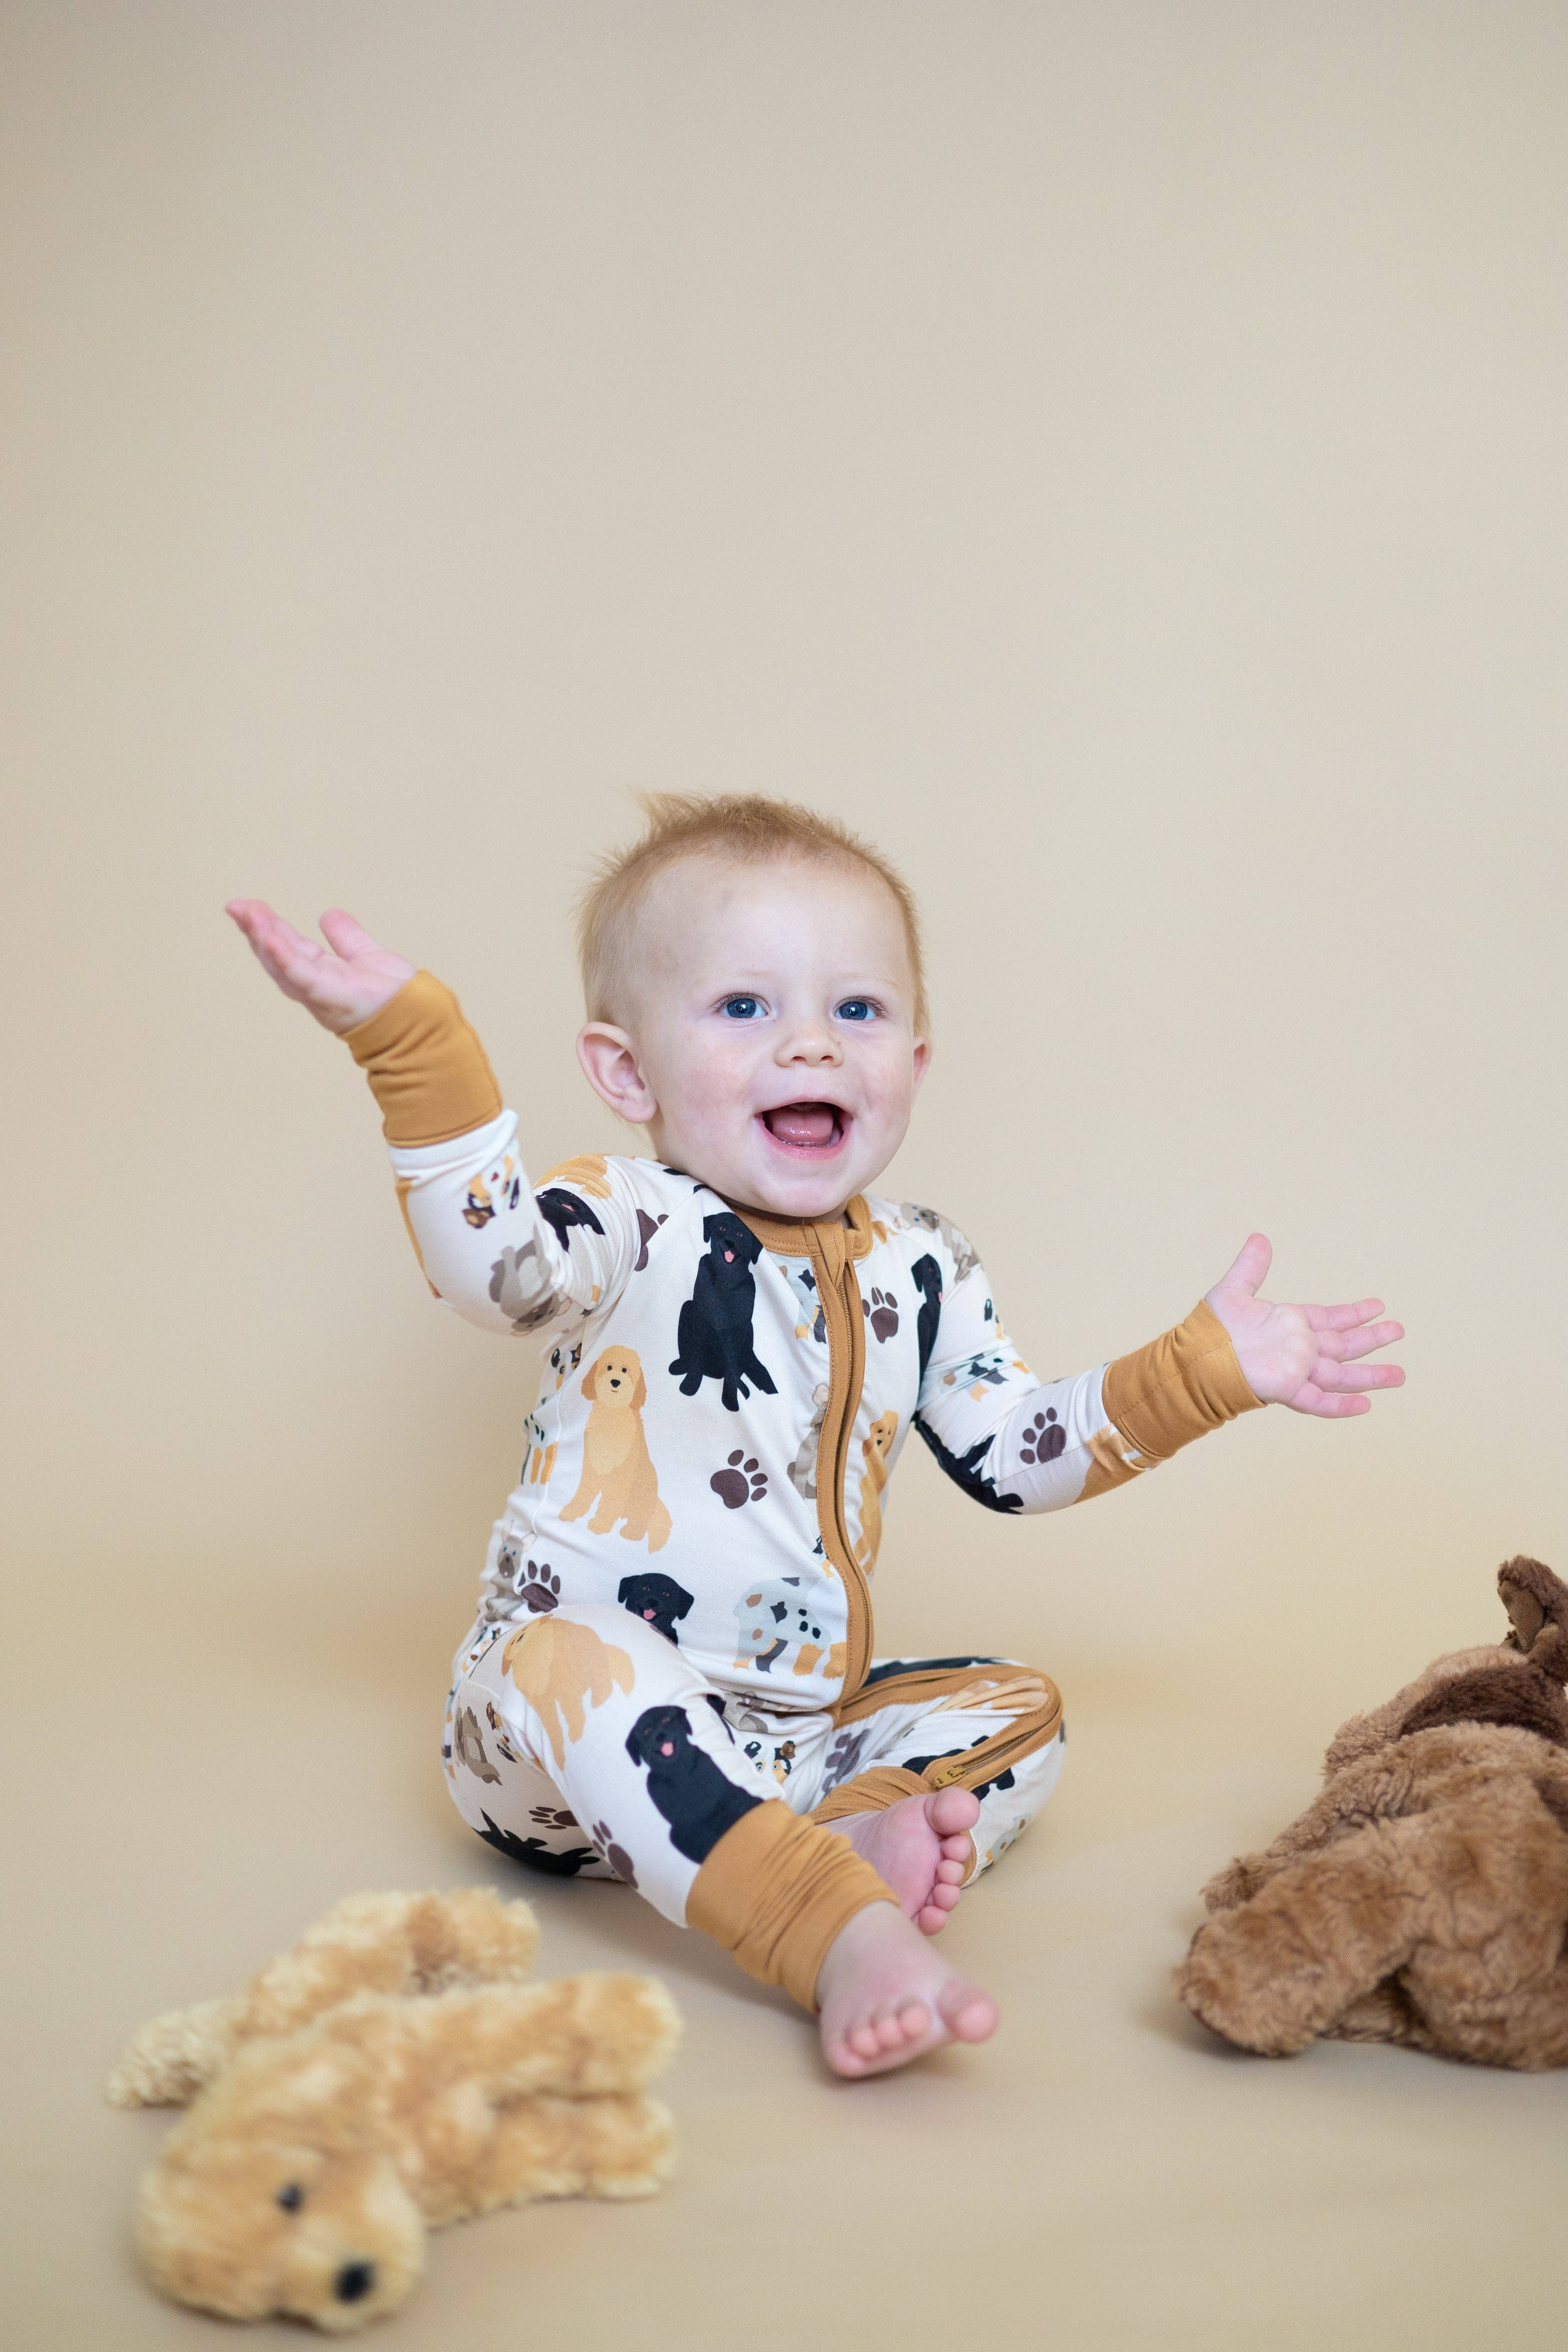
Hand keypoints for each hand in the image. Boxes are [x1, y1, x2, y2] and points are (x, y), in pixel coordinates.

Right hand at [225, 901, 414, 1035]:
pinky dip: (284, 958)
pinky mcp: (330, 997)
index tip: (250, 907)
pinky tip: (269, 938)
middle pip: (277, 954)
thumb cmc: (397, 999)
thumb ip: (347, 939)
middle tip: (234, 906)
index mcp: (323, 975)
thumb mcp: (367, 957)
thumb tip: (327, 915)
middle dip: (254, 930)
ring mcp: (321, 993)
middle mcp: (316, 986)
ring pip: (282, 963)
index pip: (289, 948)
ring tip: (244, 913)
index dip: (268, 928)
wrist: (420, 1020)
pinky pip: (301, 976)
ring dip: (261, 937)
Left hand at [1203, 1234, 1404, 1418]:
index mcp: (1290, 1324)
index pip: (1330, 1318)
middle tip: (1399, 1330)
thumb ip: (1251, 1266)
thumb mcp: (1233, 1291)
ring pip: (1341, 1374)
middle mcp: (1298, 1348)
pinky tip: (1366, 1404)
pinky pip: (1319, 1400)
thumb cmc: (1210, 1329)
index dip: (1354, 1313)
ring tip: (1400, 1374)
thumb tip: (1260, 1238)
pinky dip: (1341, 1405)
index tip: (1378, 1306)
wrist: (1194, 1359)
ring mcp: (1296, 1370)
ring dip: (1370, 1374)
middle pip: (1344, 1344)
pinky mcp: (1287, 1389)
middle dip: (1372, 1339)